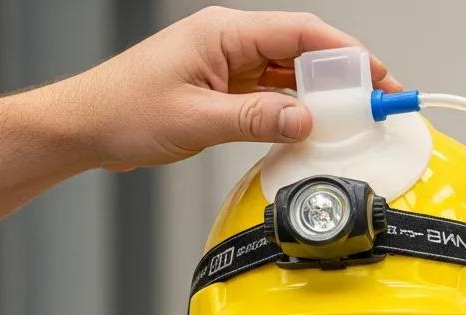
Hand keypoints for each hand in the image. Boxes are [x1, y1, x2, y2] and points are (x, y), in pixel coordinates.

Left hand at [0, 9, 397, 251]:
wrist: (87, 126)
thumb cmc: (125, 112)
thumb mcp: (196, 120)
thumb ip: (255, 119)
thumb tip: (304, 120)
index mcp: (224, 33)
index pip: (300, 35)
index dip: (346, 56)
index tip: (377, 77)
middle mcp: (229, 43)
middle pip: (301, 53)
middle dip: (342, 78)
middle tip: (376, 104)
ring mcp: (226, 66)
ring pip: (287, 76)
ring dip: (319, 98)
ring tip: (351, 121)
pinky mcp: (221, 90)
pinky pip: (269, 96)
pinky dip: (292, 111)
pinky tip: (309, 130)